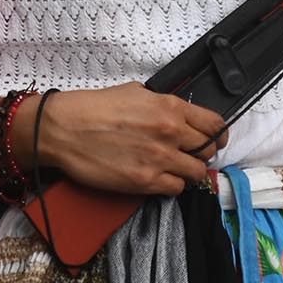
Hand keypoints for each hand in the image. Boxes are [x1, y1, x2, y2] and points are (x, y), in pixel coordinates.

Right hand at [27, 84, 226, 196]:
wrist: (64, 129)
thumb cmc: (92, 109)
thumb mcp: (135, 92)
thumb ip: (162, 105)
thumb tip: (177, 115)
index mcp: (170, 107)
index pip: (215, 125)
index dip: (218, 135)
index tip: (214, 140)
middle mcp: (170, 132)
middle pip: (207, 150)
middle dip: (200, 153)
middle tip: (187, 155)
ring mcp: (159, 158)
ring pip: (195, 173)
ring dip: (187, 172)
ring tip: (171, 168)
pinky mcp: (145, 181)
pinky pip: (175, 189)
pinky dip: (170, 185)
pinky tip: (158, 178)